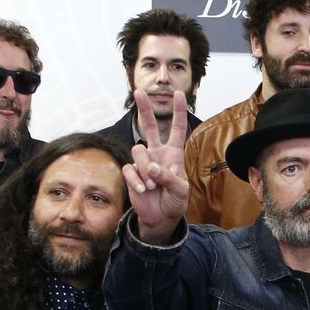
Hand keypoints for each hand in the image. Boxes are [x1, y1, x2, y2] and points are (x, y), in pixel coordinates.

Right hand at [122, 90, 190, 243]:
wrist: (161, 217)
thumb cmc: (174, 201)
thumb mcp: (180, 190)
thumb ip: (169, 177)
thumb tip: (152, 168)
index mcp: (173, 154)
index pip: (177, 129)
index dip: (179, 112)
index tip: (180, 94)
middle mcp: (157, 154)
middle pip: (149, 126)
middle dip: (145, 109)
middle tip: (140, 92)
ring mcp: (143, 163)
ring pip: (138, 151)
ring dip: (145, 169)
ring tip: (152, 185)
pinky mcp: (131, 174)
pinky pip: (129, 169)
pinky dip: (136, 180)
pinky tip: (143, 190)